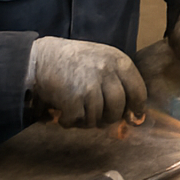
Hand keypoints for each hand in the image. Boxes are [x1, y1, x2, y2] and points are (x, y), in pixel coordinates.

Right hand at [29, 36, 146, 127]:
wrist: (40, 57)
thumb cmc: (75, 60)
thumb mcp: (103, 59)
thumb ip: (119, 80)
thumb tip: (135, 115)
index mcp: (119, 61)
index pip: (138, 90)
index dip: (137, 108)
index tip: (135, 118)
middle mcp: (107, 72)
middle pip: (118, 108)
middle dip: (110, 118)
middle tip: (100, 118)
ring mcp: (90, 86)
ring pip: (99, 118)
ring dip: (88, 121)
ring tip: (79, 112)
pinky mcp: (72, 99)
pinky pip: (79, 121)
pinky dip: (70, 122)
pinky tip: (64, 114)